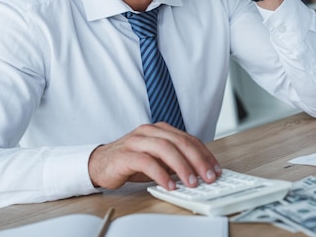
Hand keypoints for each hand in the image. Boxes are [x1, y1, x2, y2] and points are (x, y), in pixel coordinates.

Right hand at [88, 122, 221, 190]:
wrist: (100, 164)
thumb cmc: (131, 161)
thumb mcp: (158, 159)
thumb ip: (175, 160)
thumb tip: (200, 172)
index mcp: (160, 130)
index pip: (189, 139)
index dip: (204, 154)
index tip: (215, 169)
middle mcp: (150, 131)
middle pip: (180, 142)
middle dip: (198, 160)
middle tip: (208, 176)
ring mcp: (137, 140)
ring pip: (165, 149)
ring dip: (182, 167)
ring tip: (192, 182)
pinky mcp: (126, 154)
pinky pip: (147, 162)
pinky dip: (161, 174)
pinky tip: (170, 185)